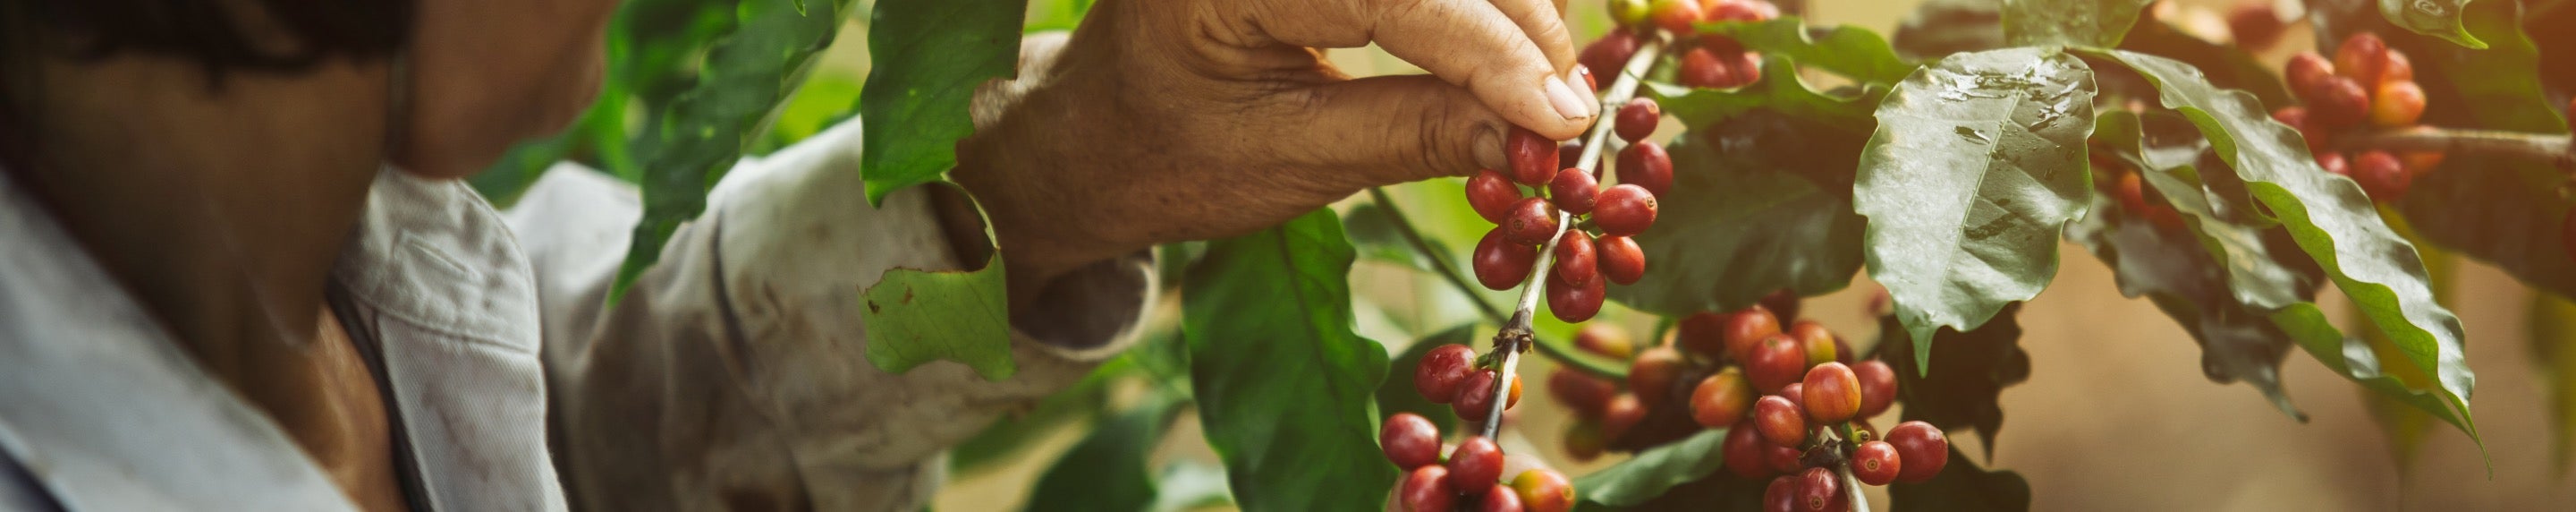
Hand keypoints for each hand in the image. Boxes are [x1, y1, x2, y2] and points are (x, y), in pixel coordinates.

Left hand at [952, 0, 1595, 298]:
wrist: (1094, 132)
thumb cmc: (1166, 157)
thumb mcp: (1287, 162)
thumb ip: (1413, 136)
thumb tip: (1538, 138)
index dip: (1495, 55)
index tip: (1566, 121)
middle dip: (1520, 28)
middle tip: (1568, 118)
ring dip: (1511, 12)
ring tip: (1544, 95)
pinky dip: (1475, 6)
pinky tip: (1507, 53)